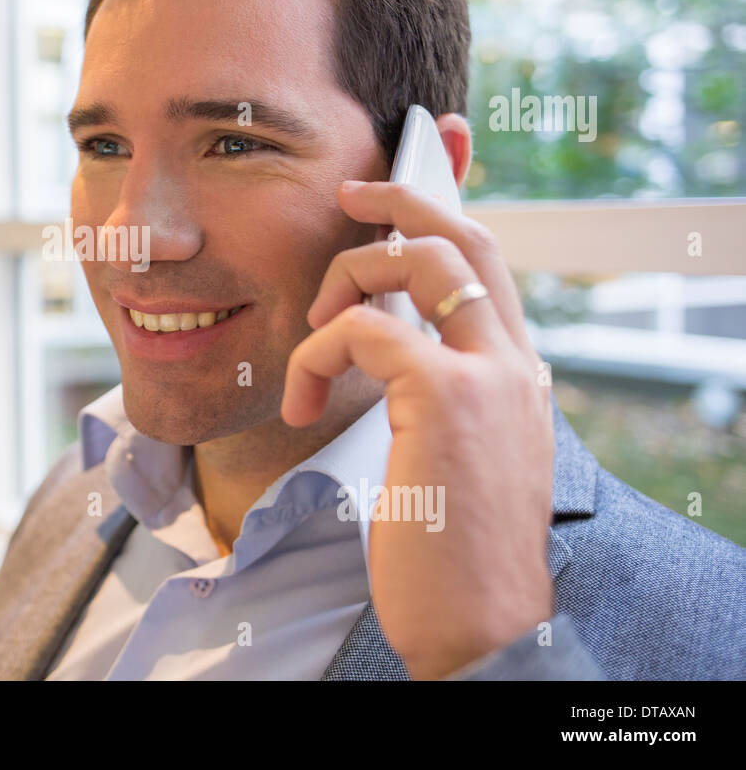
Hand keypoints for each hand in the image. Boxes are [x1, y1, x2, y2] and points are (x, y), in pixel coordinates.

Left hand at [281, 179, 555, 679]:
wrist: (483, 625)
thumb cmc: (454, 553)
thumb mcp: (454, 458)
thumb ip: (439, 398)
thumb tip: (388, 354)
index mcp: (517, 375)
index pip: (489, 264)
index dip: (442, 215)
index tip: (393, 197)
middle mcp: (514, 363)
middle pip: (466, 237)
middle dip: (404, 198)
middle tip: (350, 194)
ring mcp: (487, 375)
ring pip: (418, 261)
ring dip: (347, 279)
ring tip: (314, 336)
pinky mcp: (445, 397)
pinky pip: (363, 330)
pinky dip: (316, 352)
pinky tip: (301, 400)